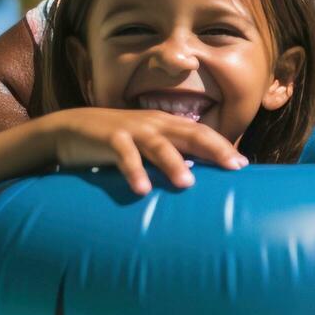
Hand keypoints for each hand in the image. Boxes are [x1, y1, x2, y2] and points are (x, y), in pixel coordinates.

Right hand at [44, 108, 247, 195]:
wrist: (71, 128)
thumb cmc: (117, 142)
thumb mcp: (146, 146)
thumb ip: (169, 156)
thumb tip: (197, 177)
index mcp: (167, 125)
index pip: (201, 133)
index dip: (222, 146)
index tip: (243, 164)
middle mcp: (154, 124)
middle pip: (190, 134)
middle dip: (214, 149)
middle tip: (234, 167)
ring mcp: (132, 130)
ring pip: (159, 145)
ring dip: (173, 164)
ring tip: (188, 183)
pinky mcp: (110, 139)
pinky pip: (124, 156)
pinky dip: (133, 172)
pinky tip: (141, 190)